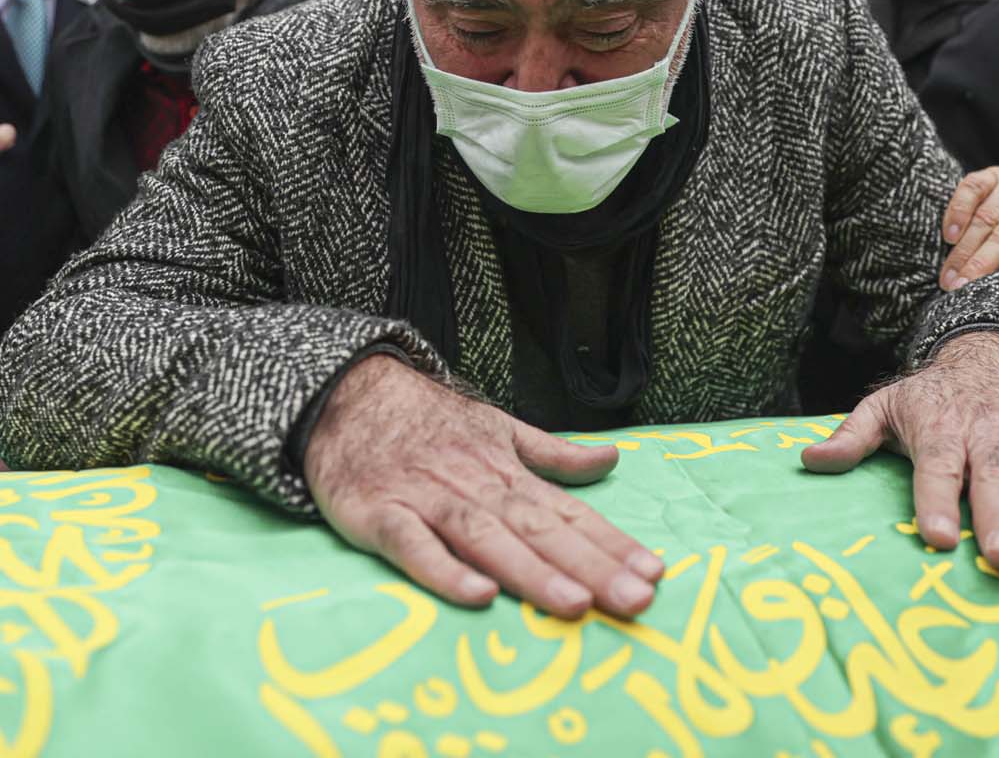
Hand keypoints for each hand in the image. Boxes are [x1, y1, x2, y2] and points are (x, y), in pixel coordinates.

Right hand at [304, 354, 663, 618]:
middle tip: (635, 601)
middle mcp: (475, 485)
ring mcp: (427, 500)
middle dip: (589, 566)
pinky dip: (444, 570)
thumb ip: (553, 453)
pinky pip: (414, 546)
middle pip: (538, 529)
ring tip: (575, 604)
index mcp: (506, 470)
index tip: (653, 575)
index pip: (568, 511)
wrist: (345, 393)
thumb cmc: (425, 421)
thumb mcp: (496, 428)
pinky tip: (478, 595)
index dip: (610, 543)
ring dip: (531, 571)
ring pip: (487, 538)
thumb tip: (611, 461)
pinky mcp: (379, 515)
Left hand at [800, 334, 998, 570]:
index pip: (936, 470)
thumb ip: (851, 437)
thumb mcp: (885, 406)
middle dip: (998, 520)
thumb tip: (807, 460)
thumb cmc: (932, 397)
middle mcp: (986, 436)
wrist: (993, 354)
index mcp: (939, 431)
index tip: (937, 538)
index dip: (936, 503)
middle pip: (992, 481)